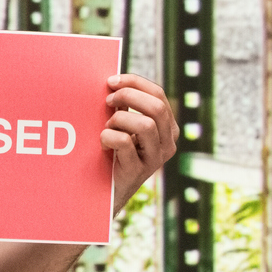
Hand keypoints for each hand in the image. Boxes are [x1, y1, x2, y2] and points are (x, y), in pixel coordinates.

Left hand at [102, 72, 178, 210]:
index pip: (158, 94)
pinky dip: (109, 136)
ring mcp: (156, 158)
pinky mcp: (138, 171)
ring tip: (108, 126)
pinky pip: (125, 143)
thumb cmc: (115, 152)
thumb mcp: (126, 126)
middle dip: (128, 96)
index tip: (112, 81)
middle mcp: (167, 142)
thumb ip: (126, 107)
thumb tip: (113, 82)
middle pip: (157, 107)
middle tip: (108, 100)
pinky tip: (103, 141)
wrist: (108, 190)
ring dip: (120, 119)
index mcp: (167, 127)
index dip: (134, 82)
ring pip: (146, 125)